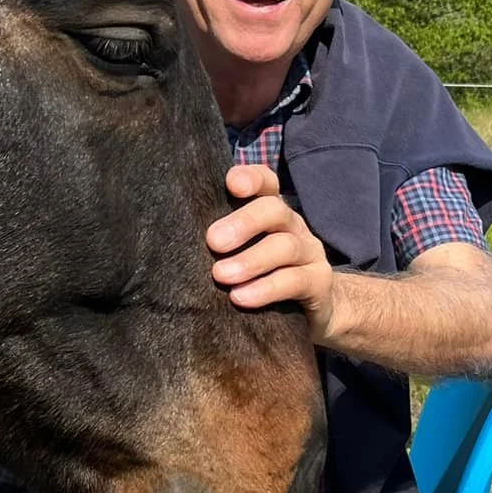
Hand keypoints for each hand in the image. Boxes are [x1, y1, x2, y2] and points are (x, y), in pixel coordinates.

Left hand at [207, 165, 335, 340]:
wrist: (313, 314)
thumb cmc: (261, 279)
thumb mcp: (240, 254)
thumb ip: (220, 242)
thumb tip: (172, 239)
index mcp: (272, 213)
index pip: (266, 182)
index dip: (251, 178)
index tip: (230, 185)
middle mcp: (292, 227)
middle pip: (274, 210)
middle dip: (243, 223)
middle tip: (213, 241)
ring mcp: (310, 253)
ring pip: (285, 246)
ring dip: (251, 260)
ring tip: (221, 275)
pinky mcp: (319, 283)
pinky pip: (295, 281)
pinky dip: (266, 288)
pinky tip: (241, 298)